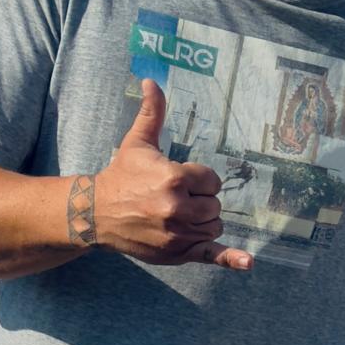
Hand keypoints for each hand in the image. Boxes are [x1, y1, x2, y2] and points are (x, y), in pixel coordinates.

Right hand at [90, 79, 250, 270]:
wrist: (98, 213)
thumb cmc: (121, 175)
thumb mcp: (138, 142)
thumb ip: (152, 112)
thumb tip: (151, 81)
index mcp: (175, 178)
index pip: (211, 181)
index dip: (199, 181)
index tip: (179, 181)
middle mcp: (178, 208)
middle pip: (215, 205)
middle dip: (200, 201)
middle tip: (174, 199)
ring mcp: (178, 234)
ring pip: (214, 226)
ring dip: (203, 222)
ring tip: (177, 216)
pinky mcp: (177, 253)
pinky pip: (210, 255)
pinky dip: (230, 259)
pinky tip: (247, 263)